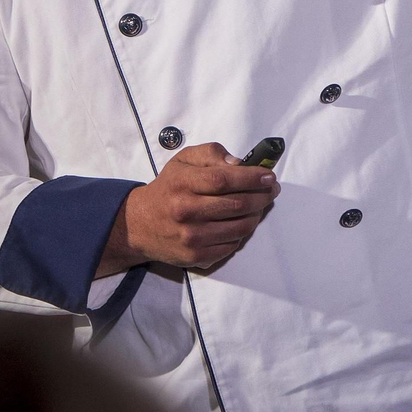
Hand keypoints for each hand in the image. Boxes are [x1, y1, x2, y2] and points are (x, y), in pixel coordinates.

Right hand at [96, 142, 278, 275]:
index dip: (252, 178)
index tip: (269, 176)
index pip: (224, 179)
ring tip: (260, 205)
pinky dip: (242, 233)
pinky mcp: (195, 256)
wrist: (139, 225)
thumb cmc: (168, 188)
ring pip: (240, 227)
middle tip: (272, 189)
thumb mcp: (183, 160)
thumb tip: (239, 164)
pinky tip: (241, 222)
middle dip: (262, 195)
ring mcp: (191, 237)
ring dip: (257, 214)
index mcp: (183, 183)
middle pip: (237, 204)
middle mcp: (186, 211)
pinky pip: (232, 245)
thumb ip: (212, 154)